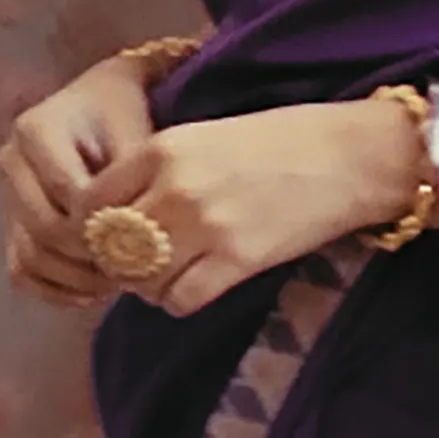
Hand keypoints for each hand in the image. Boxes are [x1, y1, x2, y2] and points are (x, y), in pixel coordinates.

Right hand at [0, 56, 160, 307]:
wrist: (97, 106)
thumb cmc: (120, 119)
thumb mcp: (134, 139)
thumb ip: (130, 186)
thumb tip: (130, 241)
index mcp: (35, 130)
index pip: (67, 191)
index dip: (103, 221)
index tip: (142, 238)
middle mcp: (10, 162)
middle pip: (43, 227)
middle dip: (89, 254)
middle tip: (131, 269)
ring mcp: (5, 195)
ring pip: (29, 254)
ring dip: (73, 278)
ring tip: (116, 284)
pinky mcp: (10, 223)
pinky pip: (21, 270)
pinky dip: (53, 290)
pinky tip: (91, 294)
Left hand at [70, 97, 429, 317]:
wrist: (347, 156)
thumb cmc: (275, 140)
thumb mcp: (200, 136)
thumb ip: (155, 169)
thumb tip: (114, 216)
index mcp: (160, 149)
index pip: (90, 204)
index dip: (92, 229)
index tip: (106, 237)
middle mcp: (174, 187)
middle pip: (110, 246)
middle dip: (115, 262)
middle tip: (133, 265)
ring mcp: (206, 226)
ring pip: (141, 279)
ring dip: (146, 286)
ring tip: (165, 276)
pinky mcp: (238, 260)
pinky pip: (180, 300)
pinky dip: (177, 301)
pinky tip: (191, 288)